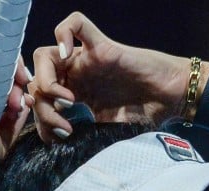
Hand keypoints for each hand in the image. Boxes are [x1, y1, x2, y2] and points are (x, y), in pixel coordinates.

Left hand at [29, 12, 188, 141]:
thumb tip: (58, 149)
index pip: (40, 101)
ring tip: (66, 100)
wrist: (172, 101)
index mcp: (75, 96)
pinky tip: (66, 56)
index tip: (59, 137)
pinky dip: (63, 33)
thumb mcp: (107, 133)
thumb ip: (84, 136)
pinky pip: (76, 23)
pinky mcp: (103, 45)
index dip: (41, 120)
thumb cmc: (145, 115)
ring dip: (46, 79)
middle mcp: (76, 76)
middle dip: (43, 108)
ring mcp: (87, 59)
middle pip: (36, 81)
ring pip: (45, 55)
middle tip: (64, 127)